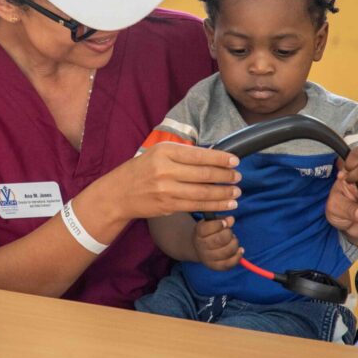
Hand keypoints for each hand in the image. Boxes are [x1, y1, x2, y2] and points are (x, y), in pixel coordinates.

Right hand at [111, 143, 241, 221]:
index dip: (221, 159)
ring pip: (203, 192)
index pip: (200, 155)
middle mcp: (165, 169)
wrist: (118, 193)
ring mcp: (167, 189)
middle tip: (238, 177)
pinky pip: (197, 206)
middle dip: (225, 176)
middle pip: (204, 174)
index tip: (235, 161)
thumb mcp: (157, 153)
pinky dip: (214, 206)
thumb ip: (182, 155)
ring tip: (236, 193)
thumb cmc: (141, 171)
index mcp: (164, 151)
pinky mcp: (168, 205)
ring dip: (224, 193)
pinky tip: (225, 205)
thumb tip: (211, 157)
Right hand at [192, 216, 241, 270]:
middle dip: (229, 234)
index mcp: (198, 232)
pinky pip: (229, 263)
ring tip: (233, 240)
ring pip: (226, 251)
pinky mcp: (215, 266)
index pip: (208, 228)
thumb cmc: (208, 233)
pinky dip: (238, 256)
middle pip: (219, 240)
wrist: (199, 248)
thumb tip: (231, 220)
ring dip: (234, 244)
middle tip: (230, 232)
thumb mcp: (211, 222)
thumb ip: (221, 219)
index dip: (219, 224)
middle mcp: (201, 246)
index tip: (225, 223)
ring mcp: (207, 258)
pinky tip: (240, 250)